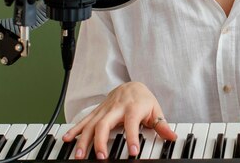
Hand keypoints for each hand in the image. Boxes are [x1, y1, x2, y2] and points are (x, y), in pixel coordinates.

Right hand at [62, 82, 176, 159]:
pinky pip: (84, 120)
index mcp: (133, 108)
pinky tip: (67, 139)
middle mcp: (116, 108)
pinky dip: (74, 129)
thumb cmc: (144, 100)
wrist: (132, 85)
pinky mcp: (97, 111)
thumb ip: (162, 125)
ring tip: (79, 155)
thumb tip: (173, 137)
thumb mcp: (156, 110)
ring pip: (91, 124)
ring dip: (83, 139)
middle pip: (105, 124)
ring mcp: (104, 109)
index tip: (133, 152)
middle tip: (101, 157)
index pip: (132, 124)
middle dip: (100, 141)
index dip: (132, 138)